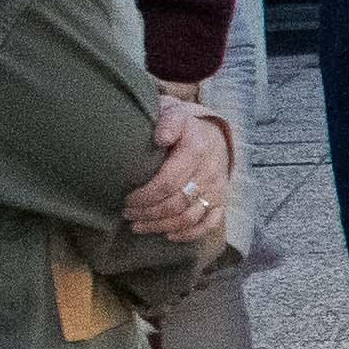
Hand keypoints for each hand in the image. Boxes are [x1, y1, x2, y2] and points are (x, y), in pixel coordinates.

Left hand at [127, 103, 232, 245]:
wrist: (214, 131)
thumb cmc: (186, 124)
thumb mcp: (176, 112)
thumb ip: (168, 122)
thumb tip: (160, 138)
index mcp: (196, 151)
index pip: (168, 183)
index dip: (145, 196)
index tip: (127, 199)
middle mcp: (209, 173)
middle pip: (176, 204)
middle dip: (148, 213)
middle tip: (127, 213)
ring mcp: (217, 189)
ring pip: (189, 217)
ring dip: (161, 226)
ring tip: (138, 225)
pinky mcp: (221, 200)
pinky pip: (210, 223)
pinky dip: (190, 234)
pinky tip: (169, 235)